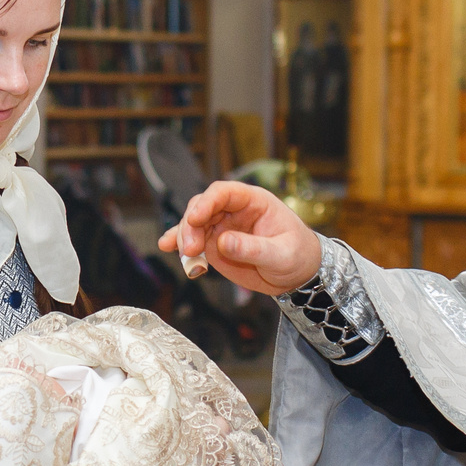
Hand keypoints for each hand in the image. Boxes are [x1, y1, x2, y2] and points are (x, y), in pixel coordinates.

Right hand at [156, 180, 321, 296]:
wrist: (298, 274)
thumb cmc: (297, 256)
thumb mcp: (281, 255)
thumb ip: (252, 248)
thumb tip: (222, 242)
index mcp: (254, 201)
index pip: (224, 192)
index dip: (207, 202)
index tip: (195, 218)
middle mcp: (234, 210)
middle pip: (202, 206)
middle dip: (190, 224)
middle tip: (190, 249)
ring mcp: (222, 226)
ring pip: (193, 223)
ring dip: (183, 236)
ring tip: (185, 257)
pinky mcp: (215, 244)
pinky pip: (194, 240)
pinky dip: (180, 244)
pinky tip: (167, 246)